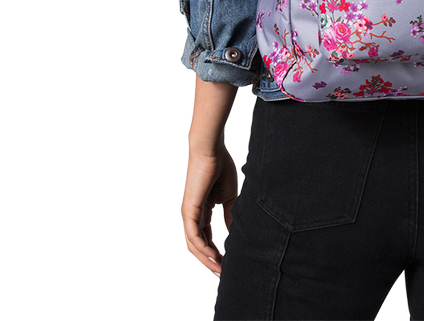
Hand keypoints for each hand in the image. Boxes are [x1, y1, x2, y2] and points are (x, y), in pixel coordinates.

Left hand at [181, 145, 239, 275]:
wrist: (212, 151)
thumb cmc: (220, 167)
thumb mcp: (229, 196)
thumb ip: (229, 213)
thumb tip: (234, 229)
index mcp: (203, 210)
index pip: (207, 237)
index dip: (216, 250)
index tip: (226, 262)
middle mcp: (194, 214)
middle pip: (200, 244)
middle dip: (210, 259)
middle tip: (222, 271)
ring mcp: (190, 213)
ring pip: (195, 243)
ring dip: (206, 257)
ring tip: (219, 268)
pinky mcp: (189, 209)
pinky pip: (194, 234)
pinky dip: (202, 246)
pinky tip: (212, 255)